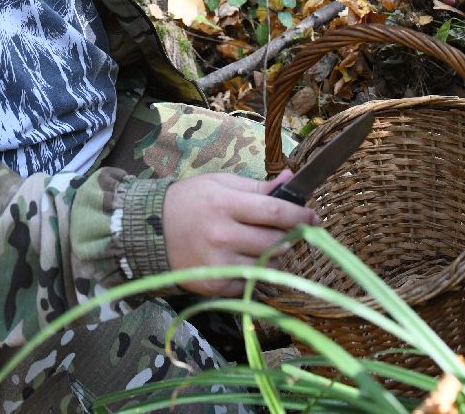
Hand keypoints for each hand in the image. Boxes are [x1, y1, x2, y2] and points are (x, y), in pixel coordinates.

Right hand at [162, 171, 315, 295]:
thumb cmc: (189, 201)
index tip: (314, 217)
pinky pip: (250, 282)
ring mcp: (218, 263)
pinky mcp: (215, 284)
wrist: (150, 231)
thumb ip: (257, 186)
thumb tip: (290, 180)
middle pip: (275, 241)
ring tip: (264, 244)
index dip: (299, 215)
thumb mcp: (220, 183)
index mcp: (225, 204)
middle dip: (290, 237)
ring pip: (267, 264)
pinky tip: (246, 259)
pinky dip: (256, 272)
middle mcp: (222, 235)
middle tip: (291, 232)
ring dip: (275, 255)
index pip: (274, 211)